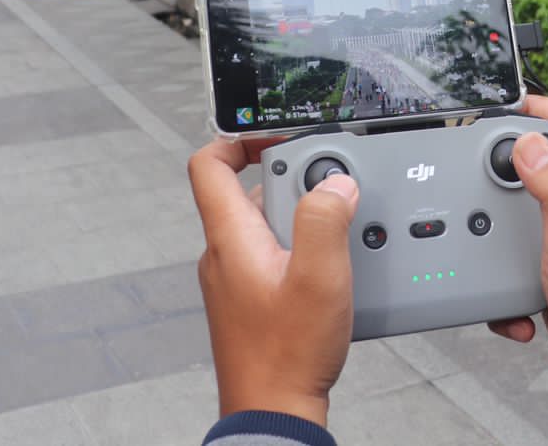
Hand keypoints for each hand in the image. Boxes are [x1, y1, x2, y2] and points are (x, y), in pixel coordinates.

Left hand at [189, 138, 359, 424]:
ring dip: (306, 220)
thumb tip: (334, 183)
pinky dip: (305, 251)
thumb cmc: (286, 354)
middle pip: (253, 190)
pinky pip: (276, 254)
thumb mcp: (319, 277)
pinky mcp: (252, 299)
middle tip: (331, 200)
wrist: (273, 411)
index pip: (209, 165)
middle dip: (297, 185)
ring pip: (269, 224)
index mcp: (230, 238)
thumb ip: (325, 220)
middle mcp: (226, 254)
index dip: (239, 139)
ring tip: (338, 243)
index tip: (278, 137)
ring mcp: (236, 278)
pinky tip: (333, 274)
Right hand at [489, 96, 547, 399]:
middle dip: (494, 167)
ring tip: (480, 251)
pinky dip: (501, 284)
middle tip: (466, 179)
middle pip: (528, 160)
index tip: (492, 107)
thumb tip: (527, 142)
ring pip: (513, 212)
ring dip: (490, 232)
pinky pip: (511, 260)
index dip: (531, 104)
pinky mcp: (547, 269)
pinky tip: (511, 306)